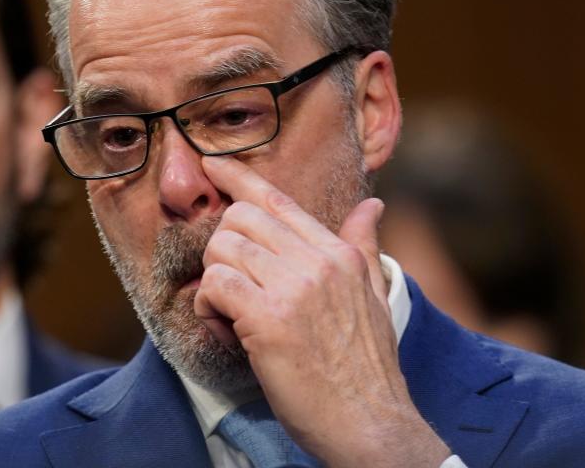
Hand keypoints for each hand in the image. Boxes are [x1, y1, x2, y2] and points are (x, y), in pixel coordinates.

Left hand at [194, 156, 450, 466]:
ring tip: (230, 316)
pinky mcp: (270, 319)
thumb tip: (373, 206)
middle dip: (223, 249)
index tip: (212, 164)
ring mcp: (295, 287)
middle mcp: (319, 261)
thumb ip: (363, 246)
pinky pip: (216, 286)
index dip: (240, 178)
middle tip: (232, 287)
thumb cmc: (367, 366)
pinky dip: (209, 308)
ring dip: (215, 283)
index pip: (280, 201)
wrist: (371, 421)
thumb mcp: (375, 297)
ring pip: (223, 249)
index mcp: (340, 253)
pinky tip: (225, 329)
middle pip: (242, 219)